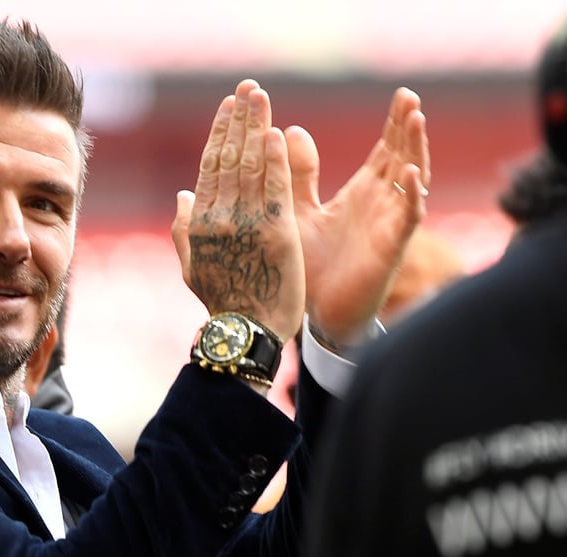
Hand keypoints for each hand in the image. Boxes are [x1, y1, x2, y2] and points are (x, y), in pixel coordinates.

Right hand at [171, 79, 304, 343]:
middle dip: (238, 120)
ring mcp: (247, 225)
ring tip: (260, 98)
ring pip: (249, 167)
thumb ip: (184, 229)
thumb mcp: (192, 267)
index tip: (229, 108)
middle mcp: (220, 219)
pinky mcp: (276, 234)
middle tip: (248, 89)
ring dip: (255, 127)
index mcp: (201, 223)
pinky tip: (275, 134)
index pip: (210, 168)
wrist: (245, 332)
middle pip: (229, 159)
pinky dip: (274, 160)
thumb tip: (182, 194)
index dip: (221, 134)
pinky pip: (274, 189)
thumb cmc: (222, 302)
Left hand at [287, 86, 429, 345]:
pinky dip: (411, 197)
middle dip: (408, 127)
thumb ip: (298, 173)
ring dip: (416, 151)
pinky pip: (407, 219)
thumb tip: (290, 128)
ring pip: (412, 181)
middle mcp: (381, 203)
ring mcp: (389, 224)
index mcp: (362, 192)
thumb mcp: (297, 210)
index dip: (396, 123)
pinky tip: (411, 175)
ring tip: (416, 120)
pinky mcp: (390, 248)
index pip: (387, 149)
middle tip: (409, 97)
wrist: (316, 313)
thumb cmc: (311, 264)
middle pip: (404, 156)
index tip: (402, 93)